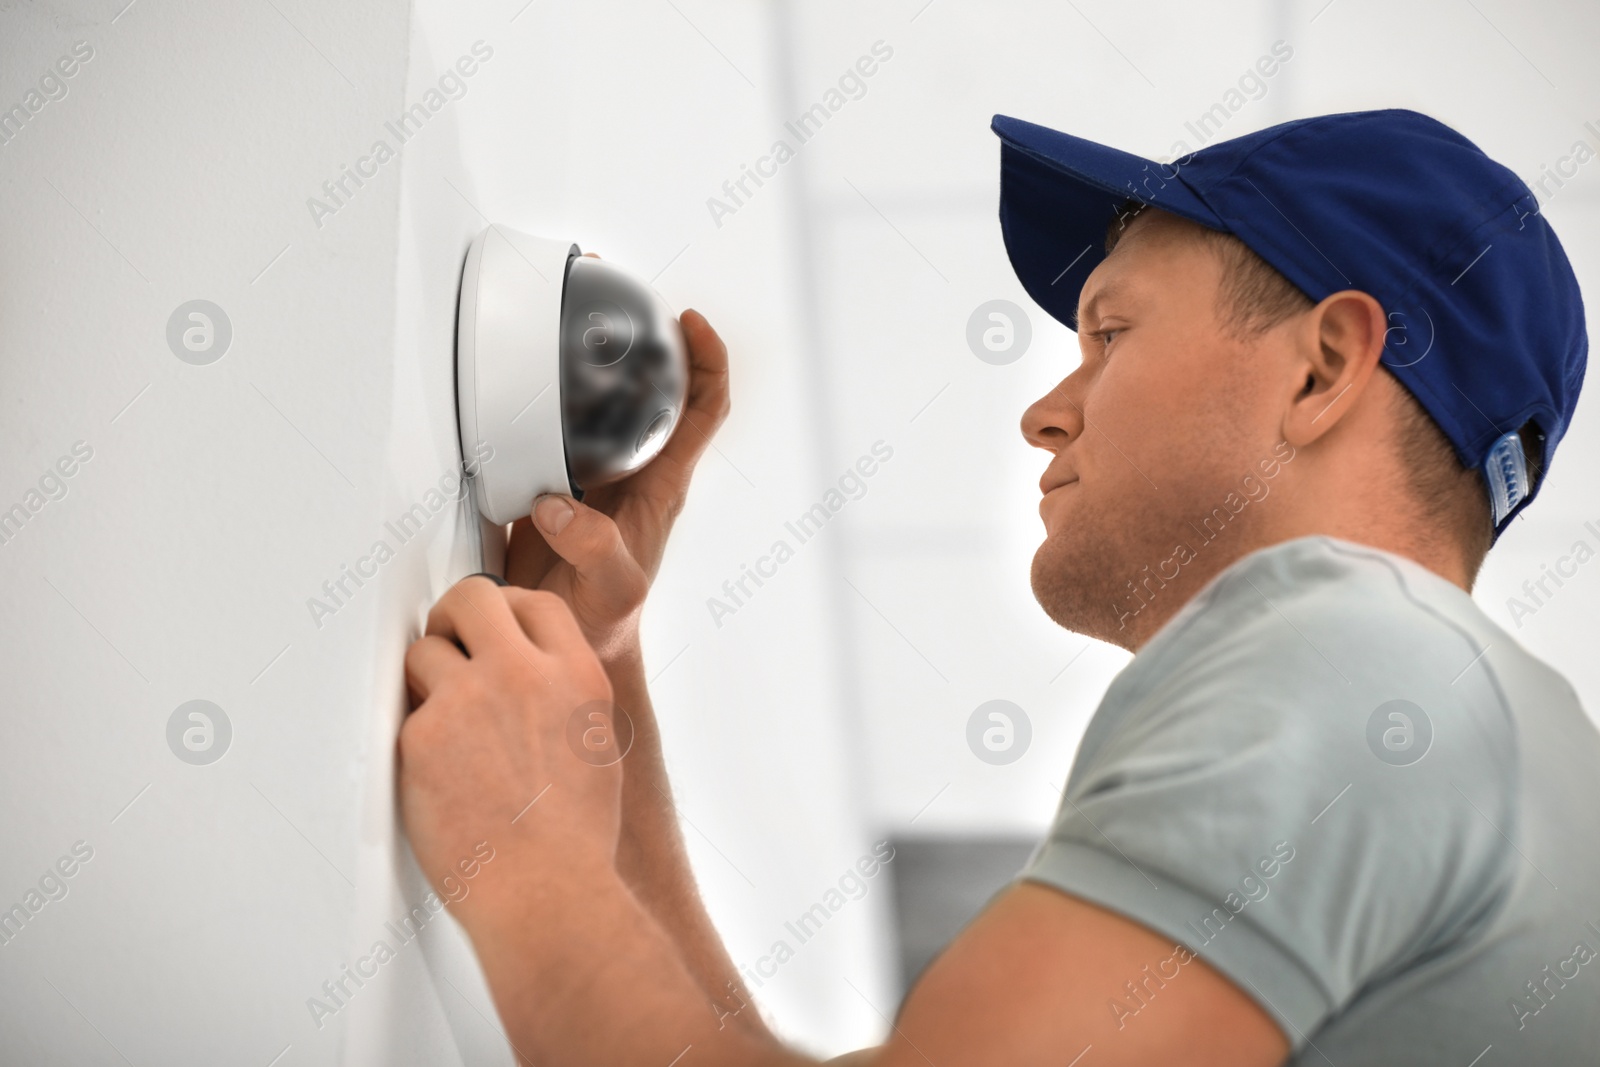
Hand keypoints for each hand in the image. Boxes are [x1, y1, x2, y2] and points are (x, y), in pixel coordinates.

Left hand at [398, 576, 622, 924]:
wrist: (546, 892)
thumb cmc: (573, 838)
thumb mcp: (595, 744)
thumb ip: (563, 693)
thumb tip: (532, 674)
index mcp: (576, 674)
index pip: (534, 603)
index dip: (506, 610)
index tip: (493, 626)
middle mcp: (524, 674)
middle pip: (471, 600)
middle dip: (453, 618)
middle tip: (447, 643)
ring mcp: (469, 699)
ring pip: (425, 652)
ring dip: (427, 680)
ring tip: (445, 727)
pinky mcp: (422, 735)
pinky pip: (405, 713)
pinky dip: (416, 738)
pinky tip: (440, 775)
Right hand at [504, 290, 730, 661]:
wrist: (565, 643)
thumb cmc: (604, 619)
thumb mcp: (612, 588)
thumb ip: (593, 549)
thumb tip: (557, 505)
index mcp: (660, 483)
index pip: (704, 410)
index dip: (708, 362)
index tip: (690, 321)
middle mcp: (630, 468)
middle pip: (654, 386)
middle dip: (644, 332)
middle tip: (615, 286)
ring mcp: (589, 473)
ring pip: (599, 399)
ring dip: (587, 356)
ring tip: (564, 308)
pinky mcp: (545, 483)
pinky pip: (545, 426)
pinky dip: (535, 394)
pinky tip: (512, 372)